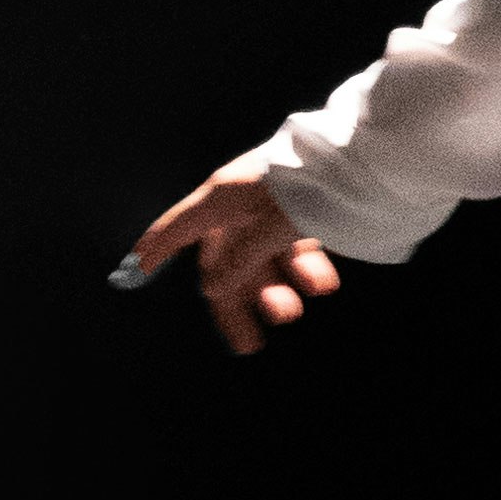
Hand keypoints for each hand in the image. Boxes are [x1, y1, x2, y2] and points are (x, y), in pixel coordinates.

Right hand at [125, 161, 340, 358]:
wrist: (368, 154)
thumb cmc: (313, 184)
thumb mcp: (273, 228)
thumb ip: (242, 261)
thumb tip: (214, 290)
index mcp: (223, 197)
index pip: (177, 228)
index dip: (154, 250)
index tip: (132, 272)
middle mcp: (240, 200)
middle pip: (223, 259)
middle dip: (236, 302)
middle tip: (249, 346)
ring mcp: (271, 204)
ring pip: (260, 257)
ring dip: (274, 290)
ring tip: (292, 313)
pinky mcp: (302, 207)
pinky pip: (291, 246)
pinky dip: (302, 269)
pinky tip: (323, 285)